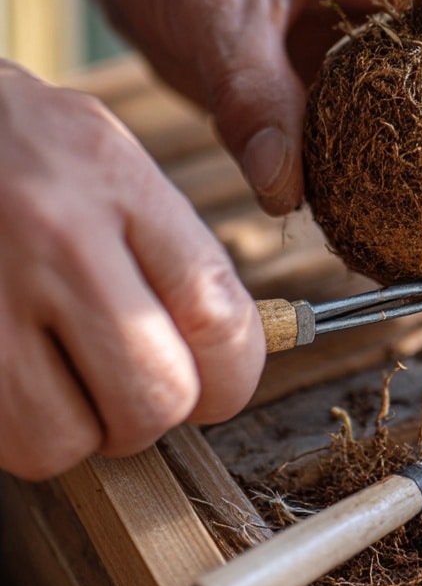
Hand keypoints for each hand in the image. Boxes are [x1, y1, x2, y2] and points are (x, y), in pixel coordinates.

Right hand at [0, 62, 263, 480]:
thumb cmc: (19, 145)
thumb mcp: (110, 158)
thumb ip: (173, 245)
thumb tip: (226, 343)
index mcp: (119, 183)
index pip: (216, 313)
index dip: (235, 374)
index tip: (220, 382)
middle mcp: (57, 236)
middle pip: (154, 394)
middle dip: (152, 410)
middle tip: (129, 384)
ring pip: (65, 440)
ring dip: (73, 429)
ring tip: (59, 379)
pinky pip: (1, 436)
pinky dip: (14, 427)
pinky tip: (13, 373)